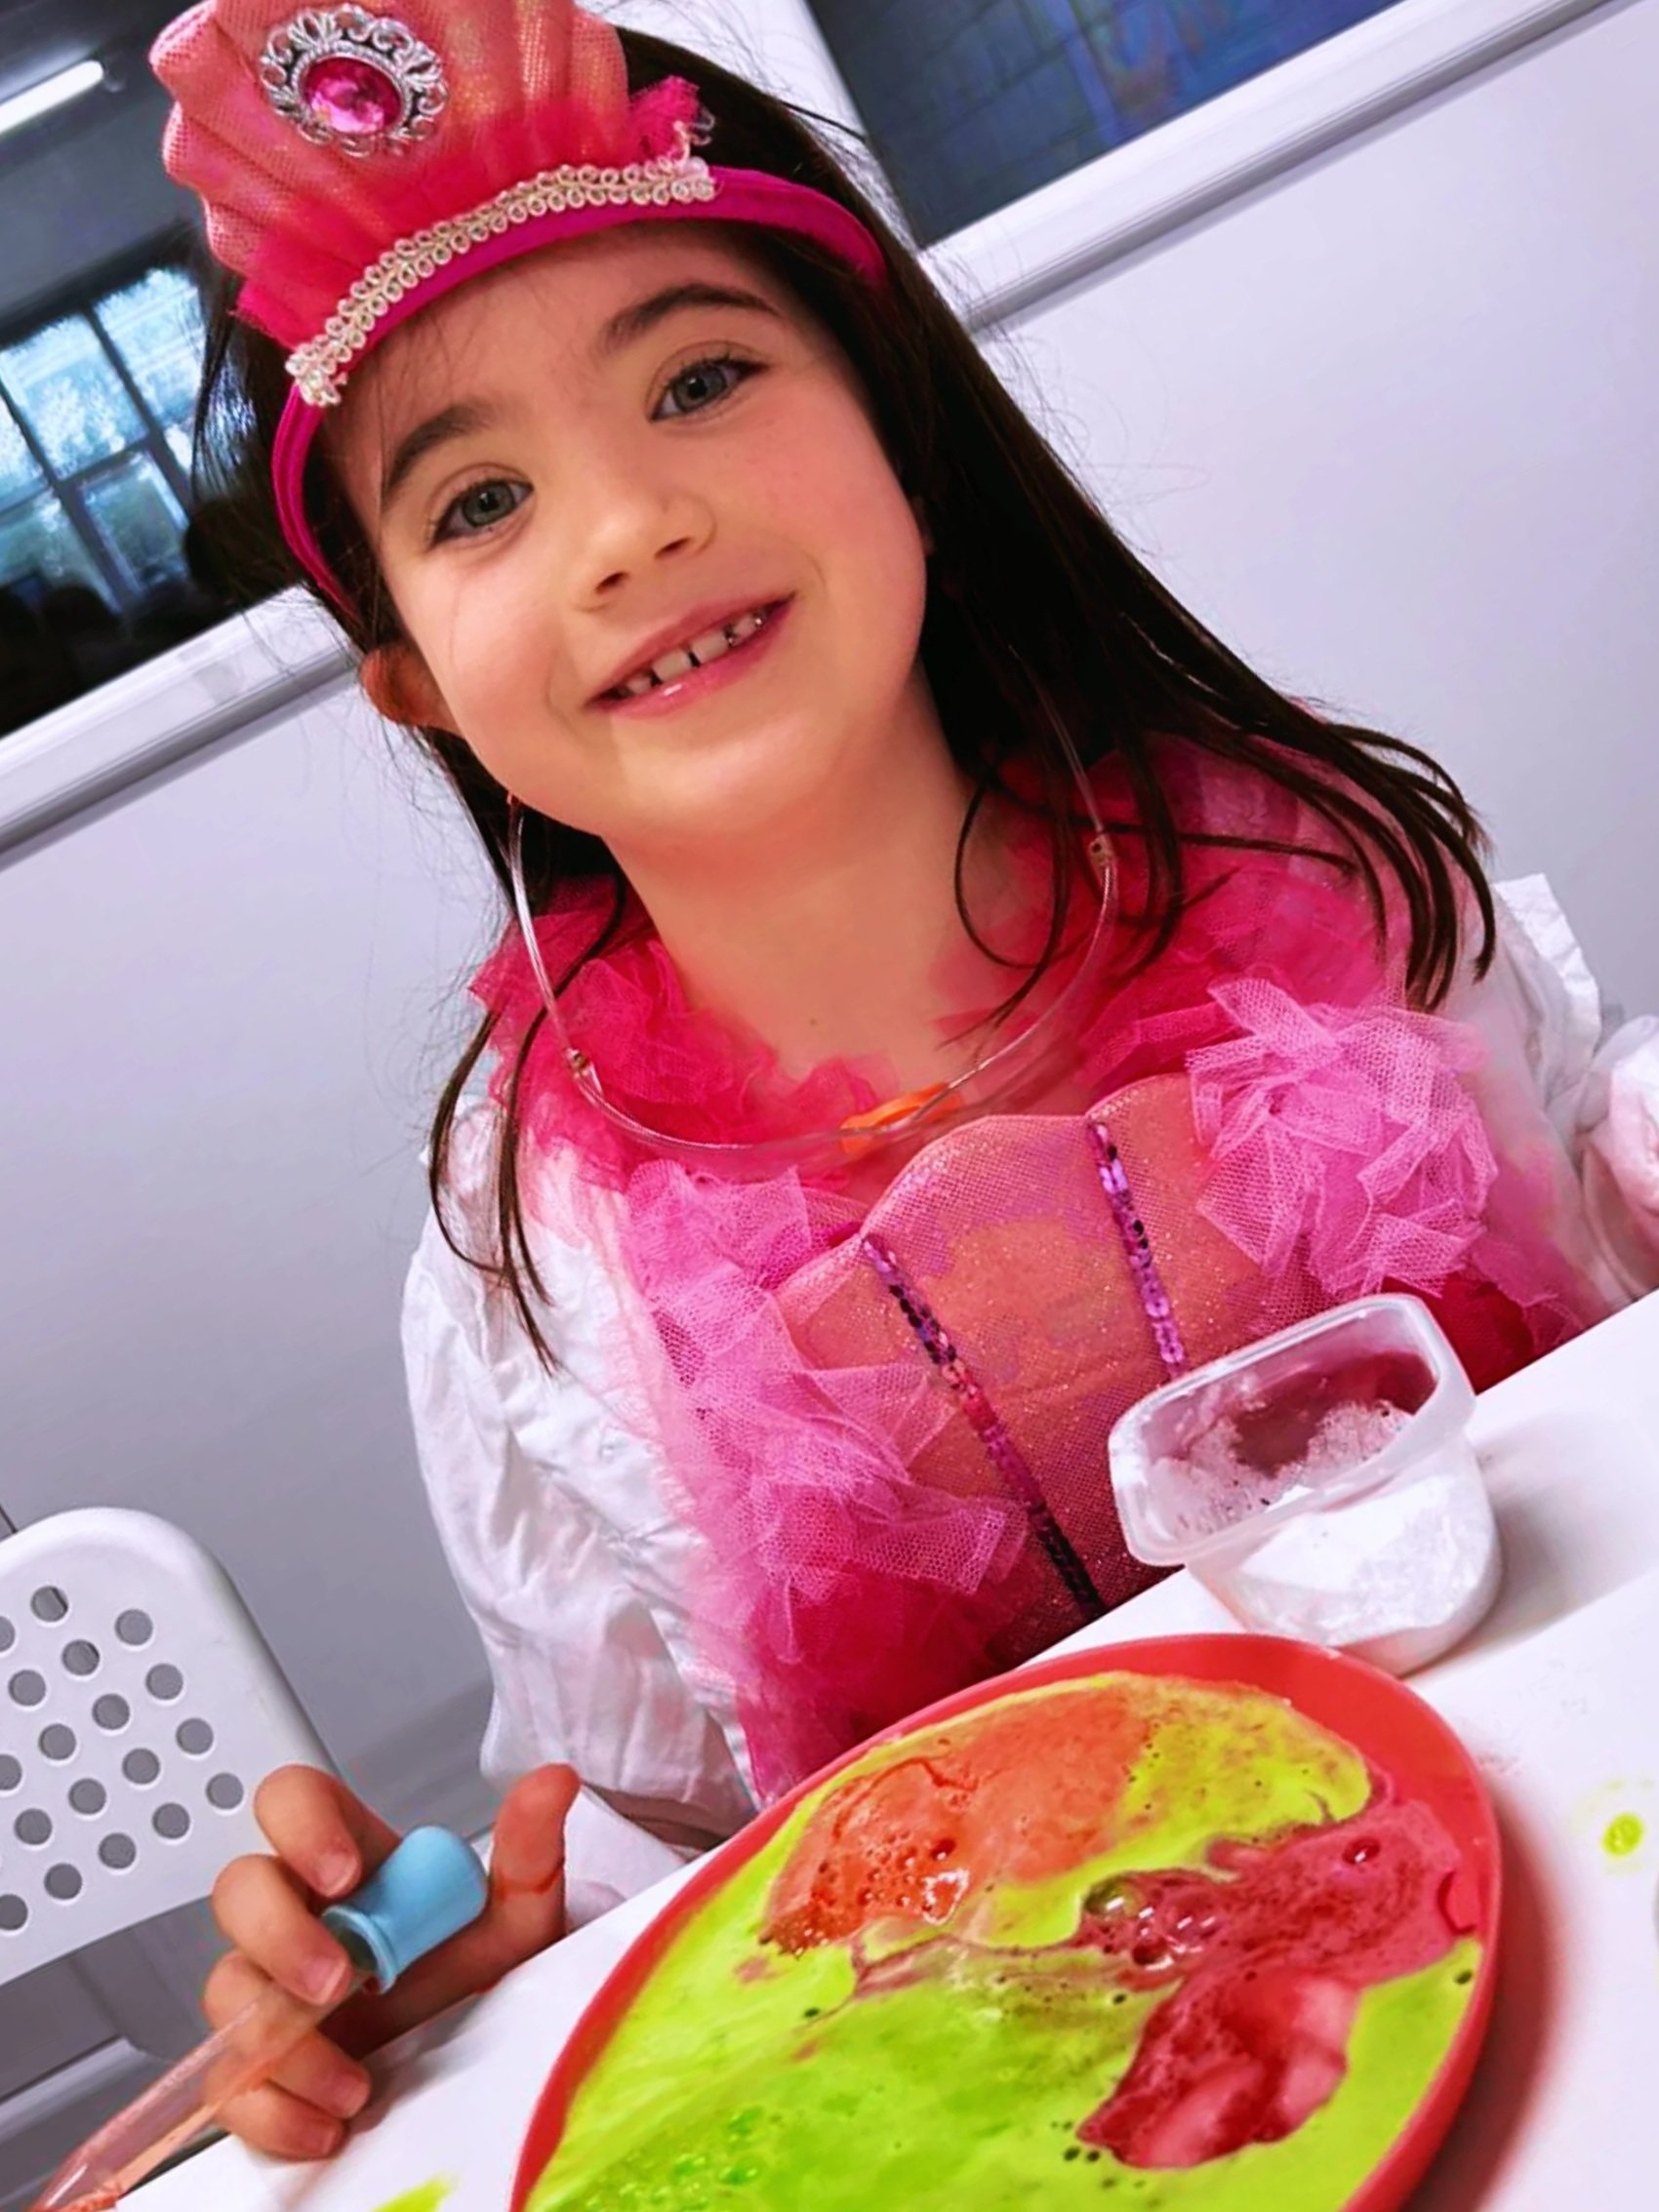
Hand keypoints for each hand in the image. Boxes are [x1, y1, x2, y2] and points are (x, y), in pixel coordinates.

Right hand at [203, 1761, 578, 2159]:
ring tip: (353, 2082)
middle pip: (239, 1889)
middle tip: (339, 1980)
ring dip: (282, 2039)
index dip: (299, 1825)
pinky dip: (273, 2110)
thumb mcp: (516, 1916)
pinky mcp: (262, 2064)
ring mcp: (271, 1988)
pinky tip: (327, 2120)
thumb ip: (529, 1851)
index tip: (344, 1873)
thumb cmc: (478, 1972)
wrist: (480, 2061)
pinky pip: (231, 2081)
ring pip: (227, 1990)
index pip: (291, 1799)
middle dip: (278, 1934)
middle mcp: (299, 1913)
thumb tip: (553, 1784)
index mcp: (347, 1857)